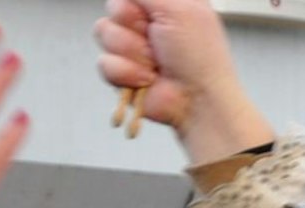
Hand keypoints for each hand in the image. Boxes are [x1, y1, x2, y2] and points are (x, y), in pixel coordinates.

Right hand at [95, 0, 273, 164]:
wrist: (197, 101)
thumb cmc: (200, 58)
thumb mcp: (180, 8)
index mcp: (166, 3)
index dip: (136, 3)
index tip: (153, 13)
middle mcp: (148, 23)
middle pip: (114, 7)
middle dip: (133, 23)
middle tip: (156, 38)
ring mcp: (133, 47)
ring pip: (104, 31)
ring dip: (132, 50)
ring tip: (155, 62)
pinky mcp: (122, 71)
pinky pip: (104, 62)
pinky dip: (126, 72)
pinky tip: (147, 78)